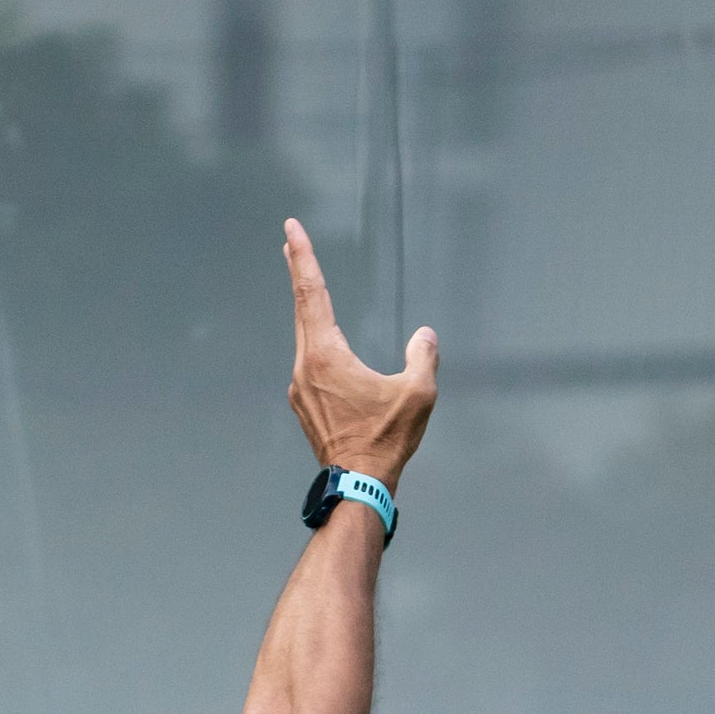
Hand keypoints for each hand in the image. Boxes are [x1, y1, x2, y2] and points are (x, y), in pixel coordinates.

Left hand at [282, 218, 438, 486]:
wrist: (358, 483)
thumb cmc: (386, 439)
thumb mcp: (418, 393)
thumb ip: (423, 357)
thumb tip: (424, 336)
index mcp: (326, 355)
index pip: (312, 294)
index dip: (303, 258)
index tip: (290, 230)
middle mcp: (305, 367)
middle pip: (301, 309)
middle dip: (298, 273)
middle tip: (290, 242)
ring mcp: (300, 388)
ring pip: (304, 338)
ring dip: (308, 310)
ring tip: (309, 286)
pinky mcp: (305, 406)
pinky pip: (310, 363)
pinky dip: (317, 342)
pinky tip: (327, 345)